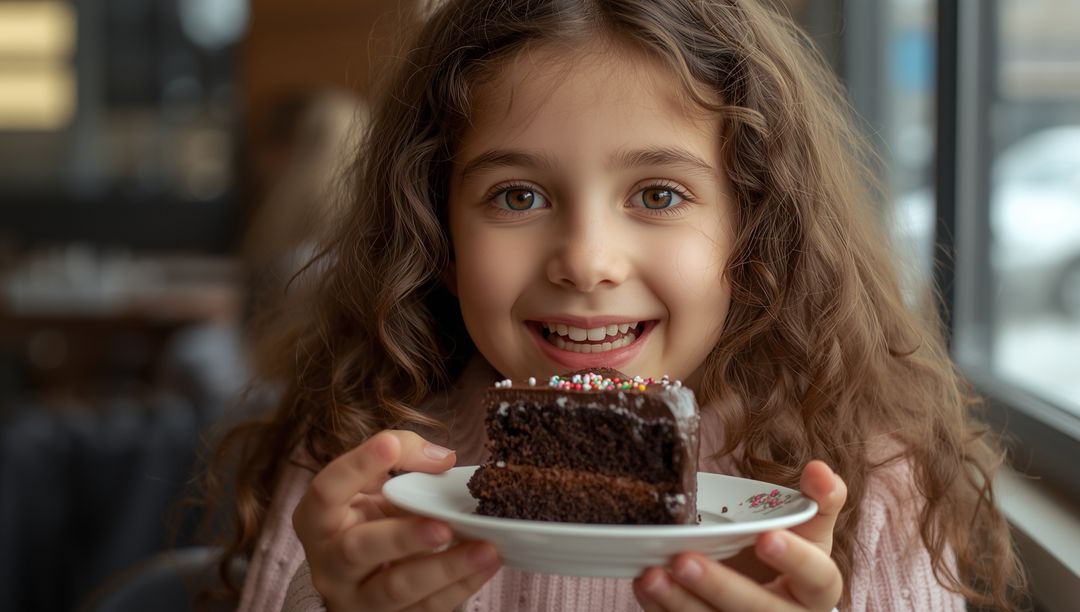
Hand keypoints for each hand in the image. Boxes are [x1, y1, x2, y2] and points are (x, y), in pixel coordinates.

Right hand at [292, 430, 501, 610]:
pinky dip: (460, 586)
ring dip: (443, 569)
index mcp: (318, 519)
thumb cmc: (370, 517)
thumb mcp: (372, 483)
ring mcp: (356, 597)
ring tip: (484, 549)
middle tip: (441, 526)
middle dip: (403, 538)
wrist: (362, 572)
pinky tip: (487, 564)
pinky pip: (425, 608)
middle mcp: (328, 562)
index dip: (357, 465)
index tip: (389, 443)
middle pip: (358, 550)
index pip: (327, 490)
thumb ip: (402, 457)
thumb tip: (443, 459)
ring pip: (395, 588)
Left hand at [633, 460, 846, 610]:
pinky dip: (662, 610)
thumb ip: (819, 499)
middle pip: (757, 608)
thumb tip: (819, 469)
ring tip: (650, 575)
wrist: (777, 595)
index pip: (816, 576)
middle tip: (683, 560)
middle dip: (718, 585)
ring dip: (680, 602)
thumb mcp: (811, 529)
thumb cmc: (793, 555)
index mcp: (816, 589)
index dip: (794, 559)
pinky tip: (645, 586)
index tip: (765, 537)